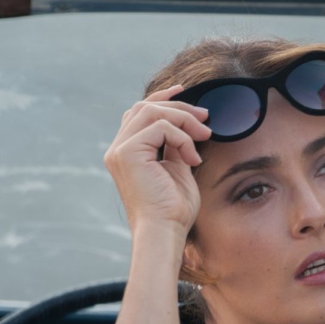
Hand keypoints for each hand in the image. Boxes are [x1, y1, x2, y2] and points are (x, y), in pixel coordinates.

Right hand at [104, 85, 212, 234]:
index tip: (186, 91)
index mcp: (127, 152)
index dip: (163, 99)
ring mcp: (120, 150)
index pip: (140, 113)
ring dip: (184, 120)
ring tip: (205, 136)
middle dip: (179, 107)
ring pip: (152, 112)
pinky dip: (183, 138)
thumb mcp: (177, 169)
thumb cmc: (174, 209)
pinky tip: (193, 158)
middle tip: (206, 117)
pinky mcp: (127, 153)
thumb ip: (176, 146)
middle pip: (145, 107)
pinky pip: (160, 128)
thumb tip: (188, 126)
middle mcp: (118, 149)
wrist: (165, 232)